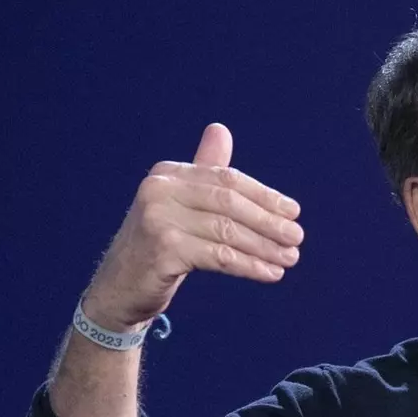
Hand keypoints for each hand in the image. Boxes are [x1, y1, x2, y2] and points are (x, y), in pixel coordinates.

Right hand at [83, 123, 303, 328]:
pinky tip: (270, 273)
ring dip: (264, 247)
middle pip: (229, 203)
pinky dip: (249, 265)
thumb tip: (221, 130)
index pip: (227, 180)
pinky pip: (218, 257)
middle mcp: (159, 190)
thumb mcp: (180, 204)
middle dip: (268, 222)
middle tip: (297, 238)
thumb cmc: (159, 244)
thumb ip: (204, 172)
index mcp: (168, 174)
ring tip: (290, 258)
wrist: (120, 286)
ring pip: (227, 232)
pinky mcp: (163, 250)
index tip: (294, 212)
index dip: (264, 196)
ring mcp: (158, 219)